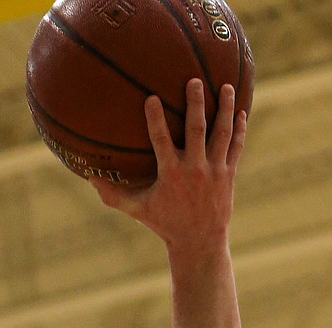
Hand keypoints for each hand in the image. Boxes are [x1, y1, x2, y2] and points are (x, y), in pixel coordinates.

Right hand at [90, 79, 246, 257]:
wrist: (199, 243)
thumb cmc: (166, 224)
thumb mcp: (138, 210)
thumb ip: (114, 194)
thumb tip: (89, 178)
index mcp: (171, 174)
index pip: (161, 141)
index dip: (155, 119)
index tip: (151, 97)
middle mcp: (194, 170)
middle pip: (196, 129)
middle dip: (197, 103)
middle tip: (195, 80)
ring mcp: (214, 172)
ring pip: (221, 134)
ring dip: (225, 109)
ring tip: (228, 87)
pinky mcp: (228, 176)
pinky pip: (236, 148)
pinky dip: (240, 130)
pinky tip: (242, 112)